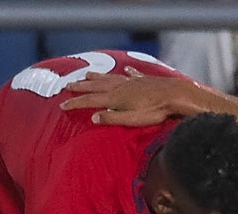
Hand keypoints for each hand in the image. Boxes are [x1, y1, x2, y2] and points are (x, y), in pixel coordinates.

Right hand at [61, 70, 207, 125]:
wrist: (175, 95)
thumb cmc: (154, 111)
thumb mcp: (130, 120)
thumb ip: (111, 118)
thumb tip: (93, 117)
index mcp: (115, 98)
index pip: (90, 101)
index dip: (75, 103)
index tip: (63, 106)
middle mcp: (120, 87)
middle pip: (96, 86)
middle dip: (80, 86)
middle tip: (67, 85)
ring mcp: (132, 82)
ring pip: (110, 78)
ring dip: (98, 77)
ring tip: (88, 75)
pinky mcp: (144, 80)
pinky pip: (131, 75)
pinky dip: (125, 73)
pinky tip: (124, 70)